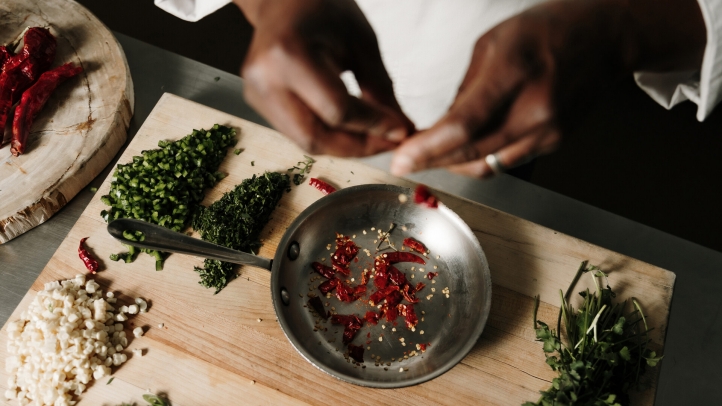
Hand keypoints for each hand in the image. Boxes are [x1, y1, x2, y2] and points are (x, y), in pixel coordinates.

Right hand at [235, 0, 413, 156]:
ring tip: (374, 137)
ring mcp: (256, 94)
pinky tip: (351, 129)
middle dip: (358, 147)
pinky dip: (329, 137)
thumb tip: (399, 130)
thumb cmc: (321, 8)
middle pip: (316, 137)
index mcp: (289, 54)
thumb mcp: (361, 42)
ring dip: (345, 147)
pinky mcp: (258, 104)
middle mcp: (265, 79)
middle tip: (389, 143)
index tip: (401, 131)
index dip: (374, 126)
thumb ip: (380, 89)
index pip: (337, 110)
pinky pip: (298, 133)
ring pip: (306, 142)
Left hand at [390, 0, 704, 177]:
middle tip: (404, 162)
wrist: (604, 39)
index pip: (464, 124)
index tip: (402, 160)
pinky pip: (507, 162)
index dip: (428, 148)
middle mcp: (534, 108)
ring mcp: (548, 130)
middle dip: (431, 161)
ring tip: (431, 155)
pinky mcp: (555, 142)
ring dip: (454, 164)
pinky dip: (481, 159)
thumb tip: (440, 125)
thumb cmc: (544, 31)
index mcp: (513, 72)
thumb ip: (466, 88)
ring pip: (487, 165)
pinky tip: (466, 150)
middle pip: (471, 152)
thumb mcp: (492, 43)